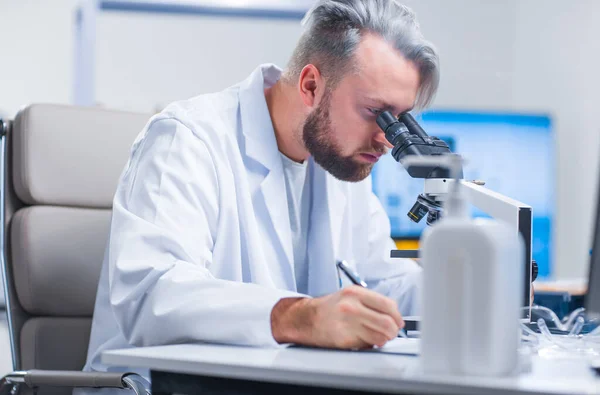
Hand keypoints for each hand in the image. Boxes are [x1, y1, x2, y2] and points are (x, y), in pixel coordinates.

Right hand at [271, 286, 403, 348]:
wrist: (307, 318)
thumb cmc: (331, 307)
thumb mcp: (351, 295)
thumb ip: (372, 302)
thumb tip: (395, 315)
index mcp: (355, 293)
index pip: (388, 305)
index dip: (397, 316)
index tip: (398, 322)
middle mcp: (351, 307)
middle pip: (387, 323)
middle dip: (393, 331)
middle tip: (392, 332)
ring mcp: (347, 324)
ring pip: (380, 337)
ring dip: (383, 339)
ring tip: (377, 336)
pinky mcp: (344, 340)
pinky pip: (367, 345)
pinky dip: (370, 344)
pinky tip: (363, 339)